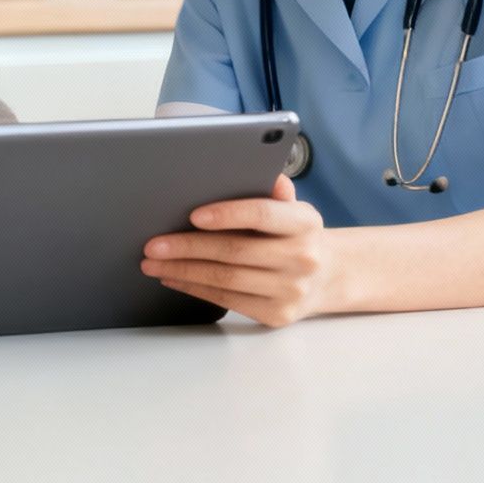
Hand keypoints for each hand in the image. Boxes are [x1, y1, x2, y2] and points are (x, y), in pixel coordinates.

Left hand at [140, 174, 332, 327]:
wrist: (329, 276)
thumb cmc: (297, 235)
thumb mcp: (294, 208)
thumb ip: (274, 191)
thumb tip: (255, 168)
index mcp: (305, 223)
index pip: (262, 214)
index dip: (227, 214)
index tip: (193, 215)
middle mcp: (301, 258)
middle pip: (234, 251)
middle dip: (187, 247)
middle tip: (154, 244)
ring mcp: (290, 290)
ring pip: (226, 279)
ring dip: (183, 271)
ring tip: (154, 263)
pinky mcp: (276, 314)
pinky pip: (227, 300)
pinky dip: (195, 288)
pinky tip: (174, 278)